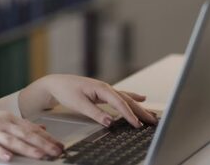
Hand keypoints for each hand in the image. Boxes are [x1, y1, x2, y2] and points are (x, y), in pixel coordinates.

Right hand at [0, 108, 63, 160]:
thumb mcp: (1, 119)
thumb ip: (21, 124)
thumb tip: (42, 126)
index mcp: (9, 118)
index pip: (32, 128)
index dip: (47, 137)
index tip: (60, 145)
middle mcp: (2, 122)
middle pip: (25, 134)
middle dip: (43, 144)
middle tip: (56, 152)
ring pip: (12, 141)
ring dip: (27, 148)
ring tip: (39, 156)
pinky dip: (0, 152)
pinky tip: (8, 158)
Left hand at [19, 74, 157, 127]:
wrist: (56, 83)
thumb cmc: (66, 91)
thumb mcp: (79, 104)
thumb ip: (95, 113)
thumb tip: (110, 122)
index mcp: (101, 88)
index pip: (119, 103)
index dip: (129, 115)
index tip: (137, 124)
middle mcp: (106, 87)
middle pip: (127, 100)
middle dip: (140, 111)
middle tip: (153, 121)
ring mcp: (105, 89)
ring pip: (126, 98)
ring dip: (139, 106)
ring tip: (151, 114)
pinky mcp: (103, 92)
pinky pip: (121, 96)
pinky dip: (132, 98)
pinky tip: (141, 98)